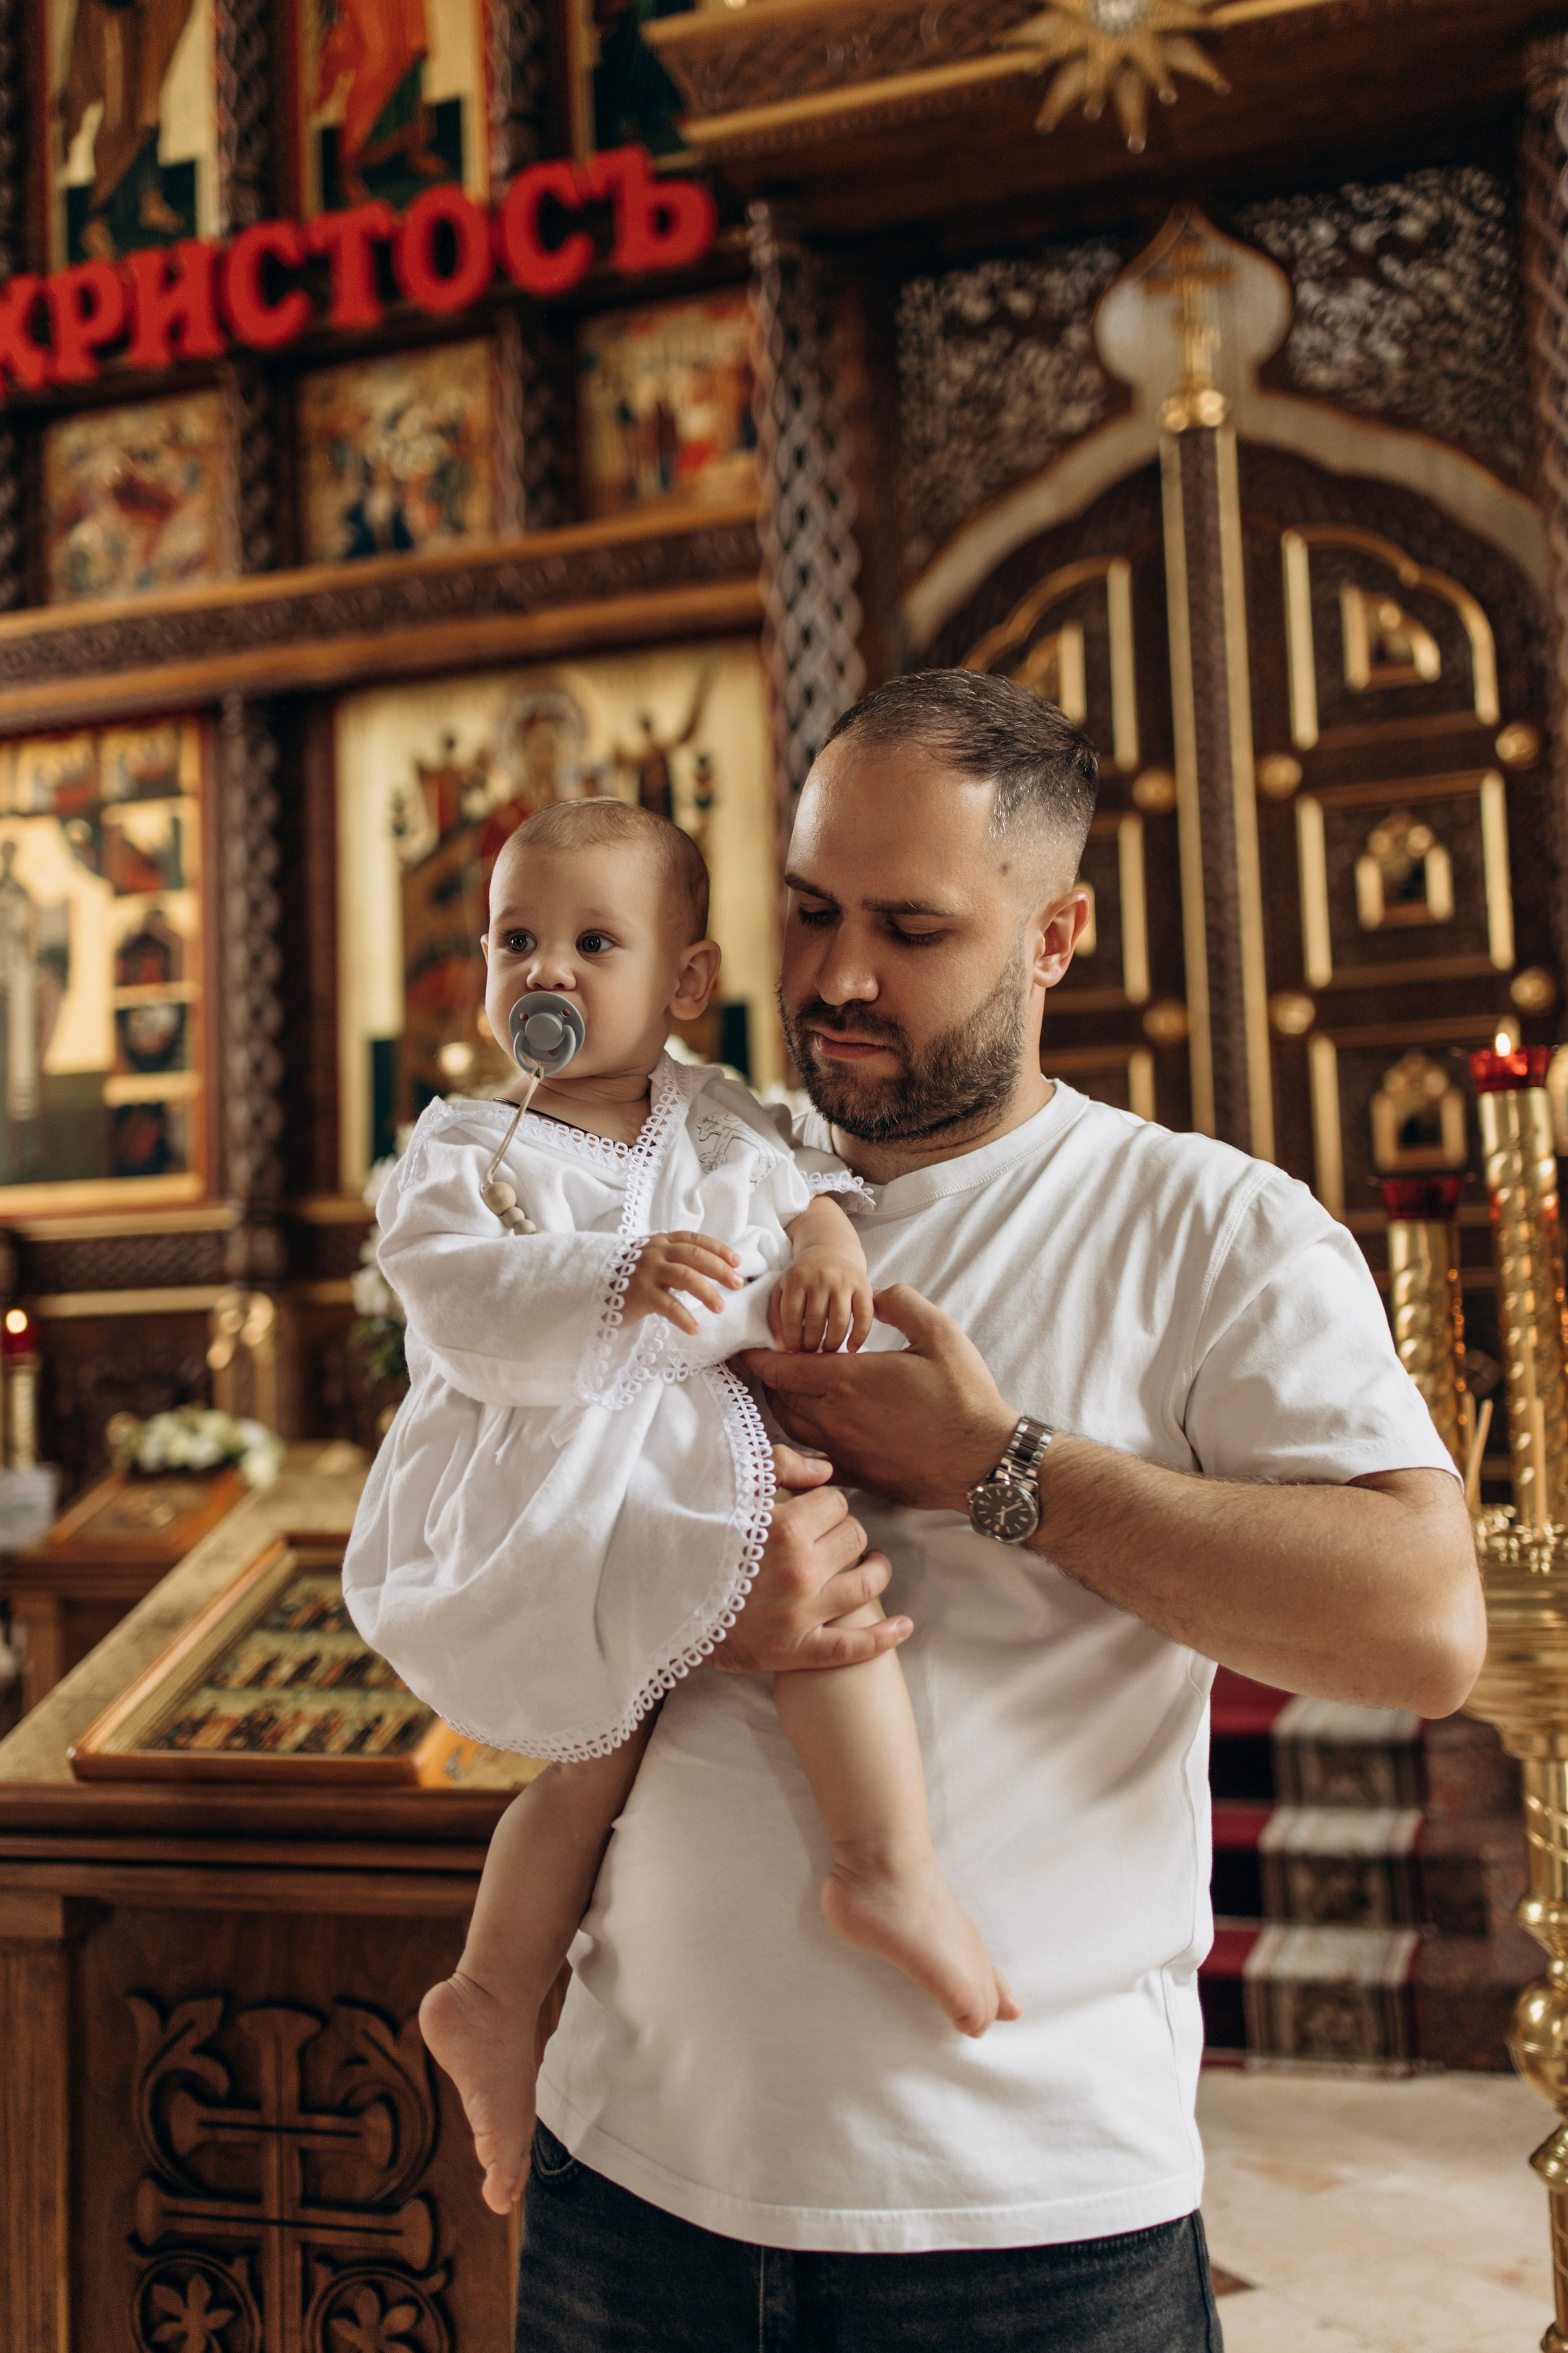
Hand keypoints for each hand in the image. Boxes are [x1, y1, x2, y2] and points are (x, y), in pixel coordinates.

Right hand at [622, 1231, 741, 1336]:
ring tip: (720, 1307)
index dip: (718, 1249)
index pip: (695, 1240)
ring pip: (685, 1277)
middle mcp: (655, 1253)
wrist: (593, 1288)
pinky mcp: (639, 1294)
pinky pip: (667, 1305)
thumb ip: (676, 1259)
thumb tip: (714, 1267)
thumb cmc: (631, 1277)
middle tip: (738, 1283)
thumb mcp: (654, 1261)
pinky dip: (684, 1318)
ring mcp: (646, 1272)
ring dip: (707, 1292)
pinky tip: (694, 1329)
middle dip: (720, 1269)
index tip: (737, 1261)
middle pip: (695, 1256)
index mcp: (662, 1242)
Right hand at [707, 1443, 910, 1671]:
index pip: (836, 1502)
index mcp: (784, 1528)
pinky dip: (884, 1638)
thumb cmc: (695, 1539)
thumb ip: (780, 1465)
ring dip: (876, 1570)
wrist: (659, 1599)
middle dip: (847, 1533)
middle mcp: (800, 1571)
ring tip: (872, 1565)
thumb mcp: (728, 1488)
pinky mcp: (796, 1651)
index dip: (826, 1503)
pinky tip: (904, 1626)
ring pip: (868, 1584)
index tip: (813, 1511)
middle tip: (831, 1537)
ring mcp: (801, 1615)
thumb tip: (827, 1471)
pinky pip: (853, 1648)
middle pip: (856, 1538)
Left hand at [740, 1285, 1016, 1512]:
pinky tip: (815, 1429)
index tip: (750, 1346)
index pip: (780, 1366)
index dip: (759, 1355)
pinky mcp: (855, 1475)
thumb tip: (874, 1295)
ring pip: (790, 1427)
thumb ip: (900, 1302)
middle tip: (769, 1363)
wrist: (984, 1460)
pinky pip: (811, 1459)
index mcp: (847, 1379)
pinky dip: (801, 1442)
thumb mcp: (939, 1333)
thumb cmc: (964, 1397)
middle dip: (769, 1378)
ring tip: (788, 1390)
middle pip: (778, 1396)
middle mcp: (834, 1417)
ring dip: (783, 1406)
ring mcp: (842, 1451)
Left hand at [769, 1248, 874, 1353]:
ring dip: (832, 1343)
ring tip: (827, 1350)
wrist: (831, 1249)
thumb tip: (781, 1347)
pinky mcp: (863, 1285)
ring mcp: (844, 1281)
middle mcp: (821, 1278)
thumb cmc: (803, 1275)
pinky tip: (851, 1348)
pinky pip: (864, 1315)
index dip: (792, 1338)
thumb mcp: (782, 1288)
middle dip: (812, 1344)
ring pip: (839, 1322)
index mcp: (796, 1278)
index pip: (791, 1317)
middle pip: (815, 1322)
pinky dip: (859, 1335)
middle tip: (811, 1352)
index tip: (794, 1349)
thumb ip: (775, 1315)